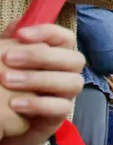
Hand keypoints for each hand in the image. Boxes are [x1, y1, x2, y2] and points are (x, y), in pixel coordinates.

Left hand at [0, 24, 85, 144]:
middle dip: (41, 57)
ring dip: (39, 79)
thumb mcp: (5, 61)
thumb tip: (18, 25)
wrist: (2, 118)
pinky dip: (38, 104)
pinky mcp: (60, 115)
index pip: (66, 38)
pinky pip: (61, 107)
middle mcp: (67, 73)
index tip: (21, 35)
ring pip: (73, 82)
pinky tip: (14, 103)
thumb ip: (12, 43)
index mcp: (57, 55)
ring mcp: (66, 94)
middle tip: (7, 59)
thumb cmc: (5, 85)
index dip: (48, 33)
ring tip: (7, 81)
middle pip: (74, 59)